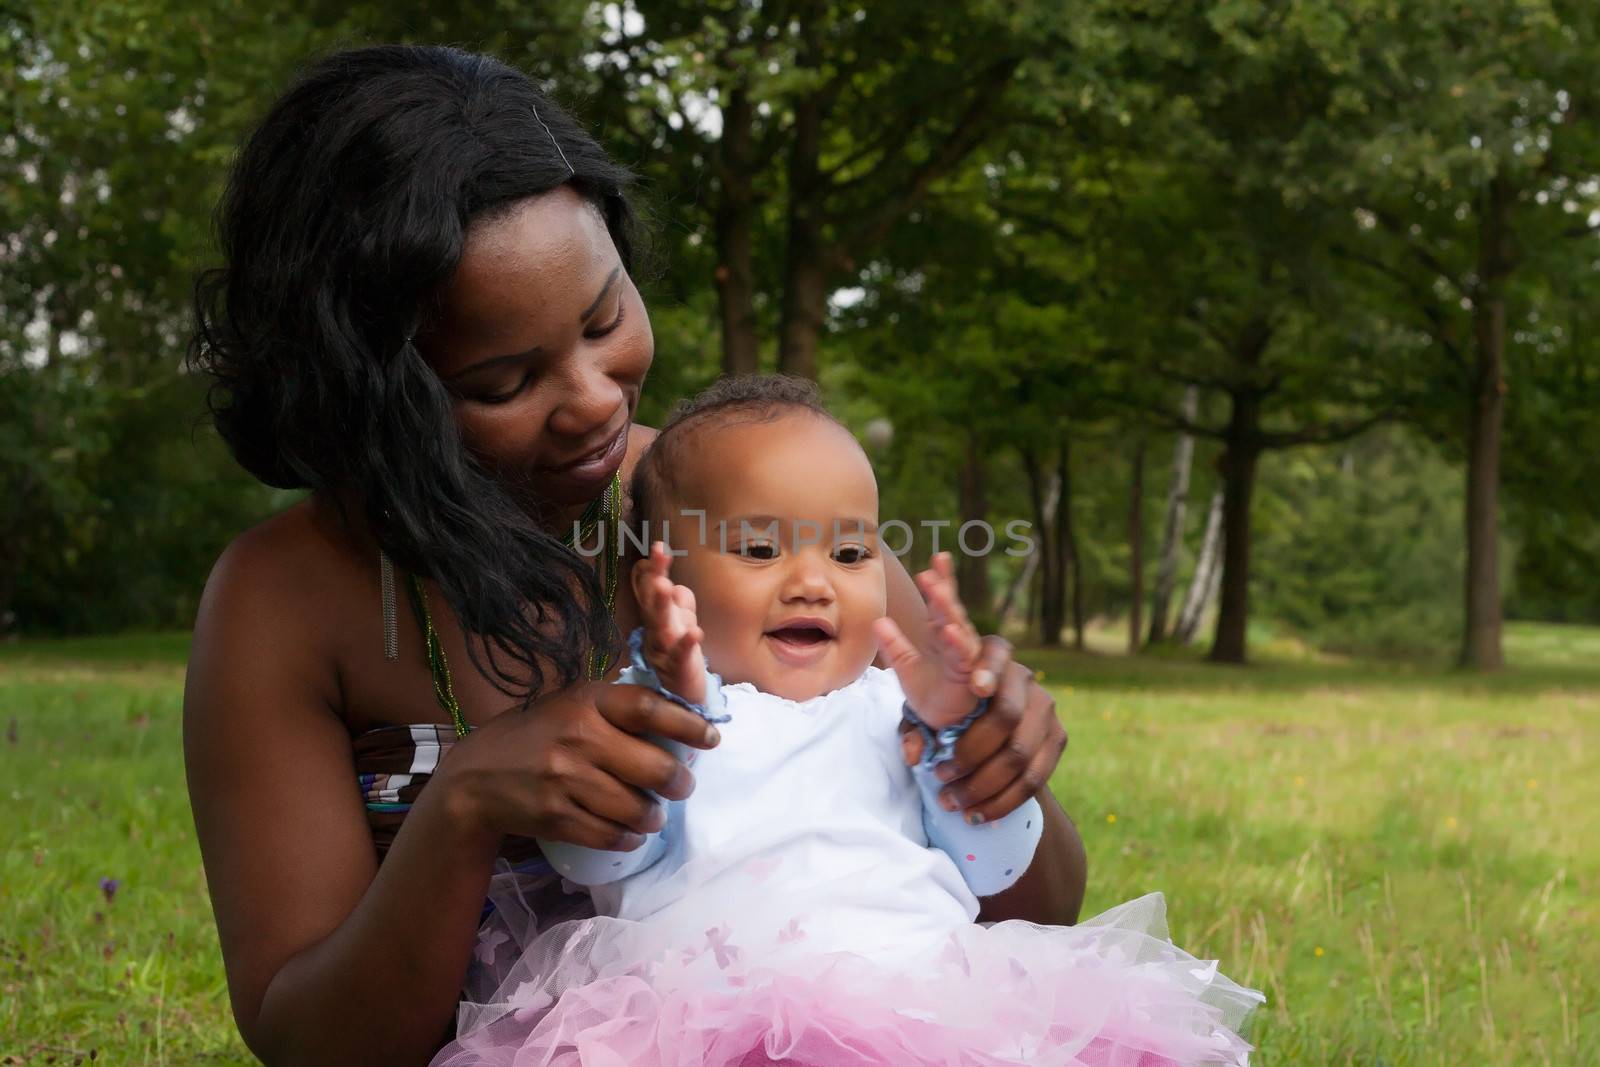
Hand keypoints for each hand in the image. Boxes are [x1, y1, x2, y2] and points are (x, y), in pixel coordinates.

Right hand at [434, 678, 720, 850]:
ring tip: (653, 815)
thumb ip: (616, 710)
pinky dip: (628, 838)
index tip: (711, 739)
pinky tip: (630, 834)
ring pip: (636, 808)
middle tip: (683, 787)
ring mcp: (565, 780)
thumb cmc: (535, 735)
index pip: (649, 708)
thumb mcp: (571, 705)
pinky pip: (610, 835)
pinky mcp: (555, 817)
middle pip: (653, 767)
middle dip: (679, 783)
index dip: (688, 724)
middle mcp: (578, 737)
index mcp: (587, 702)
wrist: (473, 779)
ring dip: (654, 817)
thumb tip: (681, 724)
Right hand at [634, 541, 706, 704]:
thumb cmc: (680, 657)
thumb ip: (679, 604)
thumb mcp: (681, 625)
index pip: (652, 590)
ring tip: (667, 587)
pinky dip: (687, 644)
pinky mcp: (679, 672)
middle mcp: (656, 633)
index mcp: (657, 620)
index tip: (658, 546)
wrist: (683, 699)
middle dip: (655, 579)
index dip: (654, 569)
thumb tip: (677, 585)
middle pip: (652, 604)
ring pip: (661, 628)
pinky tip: (695, 631)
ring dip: (663, 607)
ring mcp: (665, 653)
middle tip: (658, 556)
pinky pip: (682, 657)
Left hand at [873, 551, 982, 728]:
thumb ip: (893, 643)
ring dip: (948, 609)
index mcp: (940, 631)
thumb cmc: (929, 688)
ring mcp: (963, 655)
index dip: (941, 579)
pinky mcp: (967, 674)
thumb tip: (877, 621)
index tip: (939, 557)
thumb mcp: (904, 663)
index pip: (940, 601)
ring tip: (939, 591)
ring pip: (958, 627)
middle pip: (950, 608)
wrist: (941, 721)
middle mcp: (955, 638)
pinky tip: (948, 629)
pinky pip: (963, 656)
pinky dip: (957, 642)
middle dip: (944, 588)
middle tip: (933, 569)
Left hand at [891, 575, 1067, 822]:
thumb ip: (913, 726)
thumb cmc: (946, 708)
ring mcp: (1046, 709)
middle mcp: (1025, 678)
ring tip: (954, 804)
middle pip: (1006, 717)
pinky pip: (1035, 778)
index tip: (977, 688)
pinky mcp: (1058, 738)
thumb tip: (914, 754)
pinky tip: (979, 816)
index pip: (995, 655)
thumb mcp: (922, 709)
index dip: (988, 670)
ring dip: (984, 786)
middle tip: (940, 778)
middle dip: (971, 755)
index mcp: (991, 654)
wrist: (983, 717)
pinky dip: (1005, 801)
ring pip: (1020, 755)